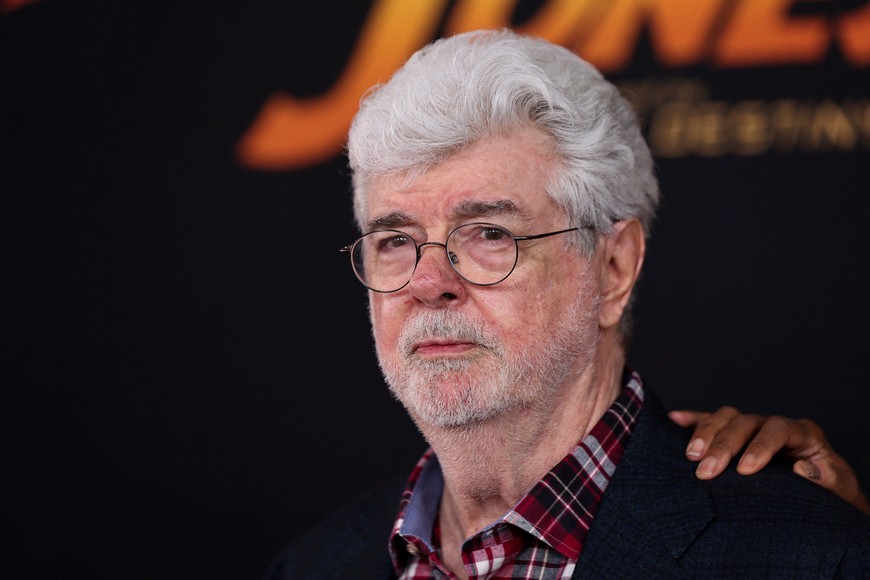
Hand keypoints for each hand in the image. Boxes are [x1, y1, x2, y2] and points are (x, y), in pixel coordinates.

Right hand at [669, 407, 869, 513]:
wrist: (821, 491)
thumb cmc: (830, 490)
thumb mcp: (839, 487)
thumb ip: (827, 478)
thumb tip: (803, 467)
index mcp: (802, 433)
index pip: (777, 429)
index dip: (760, 446)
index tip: (745, 470)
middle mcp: (773, 424)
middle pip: (744, 422)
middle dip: (723, 445)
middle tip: (706, 470)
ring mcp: (751, 427)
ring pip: (725, 417)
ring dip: (705, 433)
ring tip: (691, 456)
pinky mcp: (734, 434)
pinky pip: (710, 420)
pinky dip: (692, 419)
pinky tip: (674, 420)